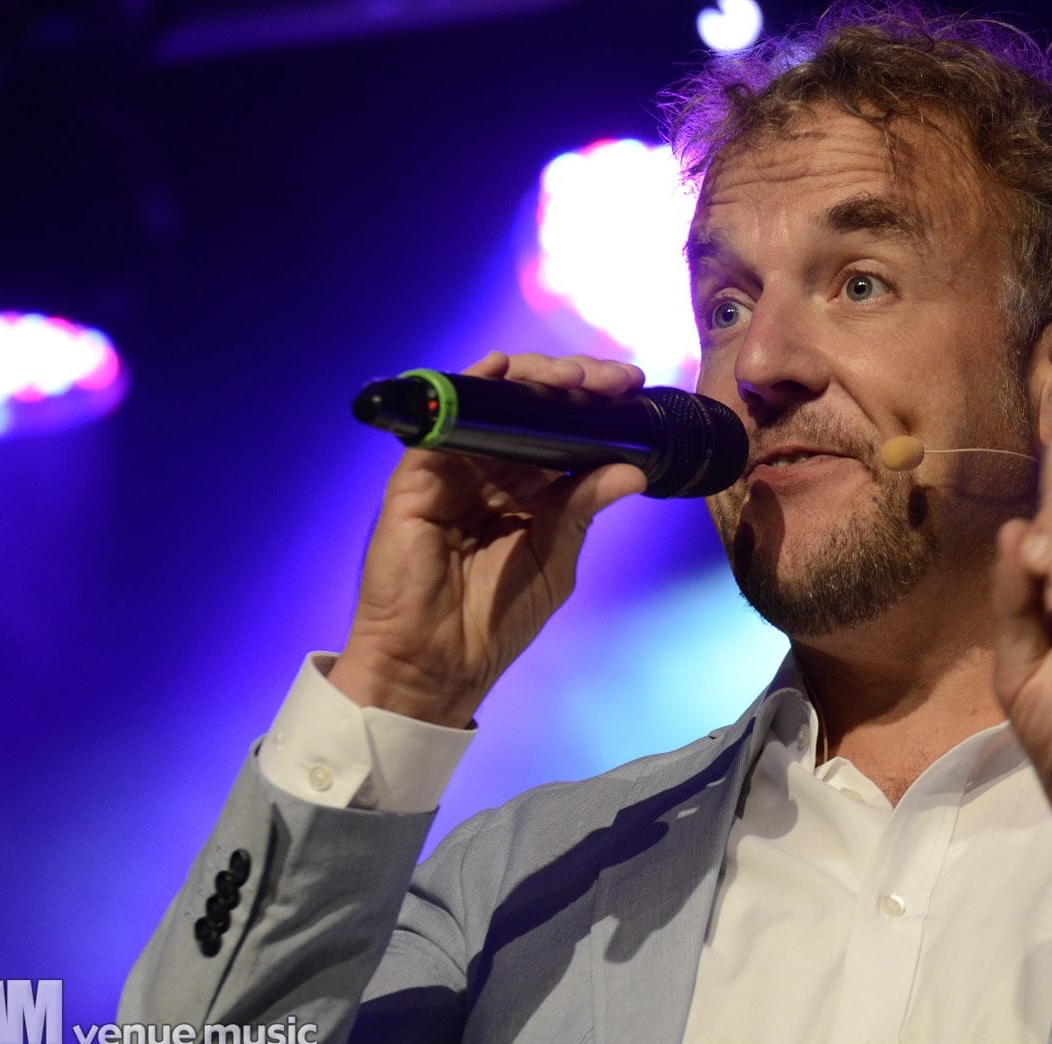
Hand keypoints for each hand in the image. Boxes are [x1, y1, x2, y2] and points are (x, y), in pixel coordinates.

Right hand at [331, 352, 649, 727]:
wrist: (440, 664)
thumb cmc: (495, 619)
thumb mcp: (554, 558)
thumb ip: (583, 509)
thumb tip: (633, 469)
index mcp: (525, 487)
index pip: (560, 427)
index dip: (595, 403)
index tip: (634, 389)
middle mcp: (488, 468)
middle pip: (528, 403)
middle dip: (574, 381)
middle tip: (615, 380)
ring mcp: (451, 468)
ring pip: (489, 400)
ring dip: (534, 378)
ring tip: (575, 379)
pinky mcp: (416, 478)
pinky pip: (440, 421)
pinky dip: (469, 389)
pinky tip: (501, 371)